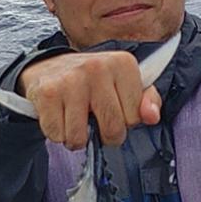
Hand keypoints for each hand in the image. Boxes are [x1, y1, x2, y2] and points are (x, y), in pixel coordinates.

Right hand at [12, 52, 160, 149]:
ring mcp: (71, 80)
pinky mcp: (48, 93)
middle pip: (112, 129)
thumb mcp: (124, 84)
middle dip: (104, 136)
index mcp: (122, 63)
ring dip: (76, 138)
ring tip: (74, 121)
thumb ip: (146, 100)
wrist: (48, 67)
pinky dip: (57, 134)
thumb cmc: (92, 82)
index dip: (124, 122)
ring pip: (80, 137)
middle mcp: (98, 68)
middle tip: (96, 124)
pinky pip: (57, 135)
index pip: (135, 117)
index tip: (114, 111)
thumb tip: (152, 116)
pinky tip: (58, 117)